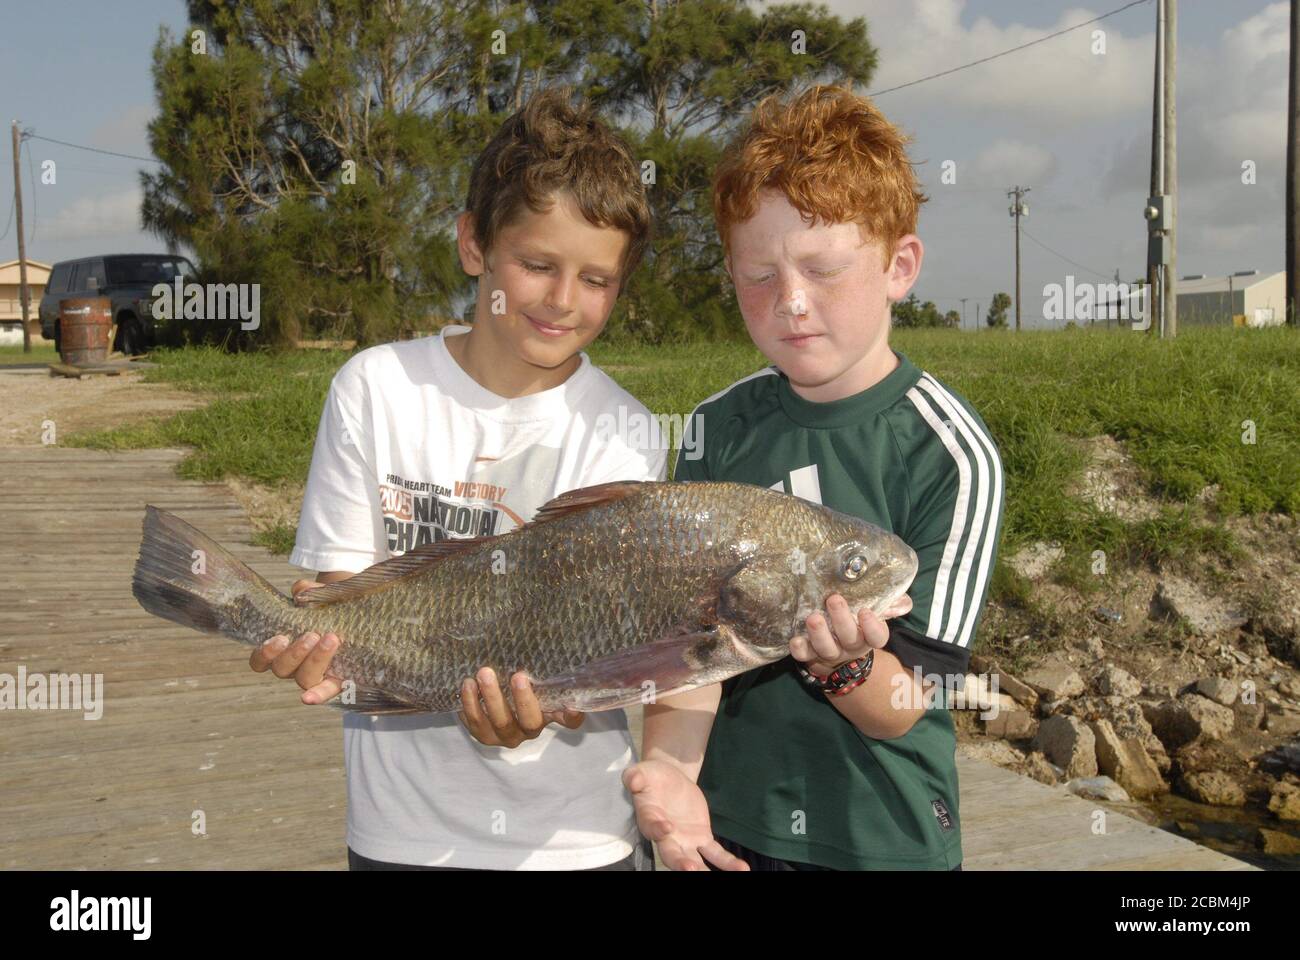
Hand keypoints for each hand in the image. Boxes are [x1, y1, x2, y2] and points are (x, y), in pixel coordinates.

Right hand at [249, 579, 344, 704]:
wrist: (359, 611)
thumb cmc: (331, 605)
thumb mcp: (320, 595)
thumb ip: (308, 591)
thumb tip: (301, 592)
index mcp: (284, 648)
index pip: (260, 661)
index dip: (264, 655)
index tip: (280, 638)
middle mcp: (295, 666)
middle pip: (283, 669)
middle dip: (295, 653)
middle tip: (311, 635)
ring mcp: (316, 674)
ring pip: (304, 678)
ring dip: (314, 661)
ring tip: (331, 639)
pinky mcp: (337, 680)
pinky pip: (326, 692)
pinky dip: (317, 695)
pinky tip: (309, 698)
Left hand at [458, 668, 584, 747]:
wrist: (492, 698)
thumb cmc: (520, 686)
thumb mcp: (534, 682)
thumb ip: (547, 678)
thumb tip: (563, 666)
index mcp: (547, 716)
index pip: (568, 722)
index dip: (572, 717)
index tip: (571, 706)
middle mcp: (528, 731)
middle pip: (527, 721)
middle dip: (523, 699)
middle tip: (517, 675)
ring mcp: (504, 736)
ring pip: (496, 723)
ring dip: (488, 699)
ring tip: (478, 676)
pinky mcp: (482, 734)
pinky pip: (474, 723)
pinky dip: (469, 704)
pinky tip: (467, 685)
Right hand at [622, 760, 748, 870]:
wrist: (669, 780)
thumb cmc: (652, 777)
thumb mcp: (642, 771)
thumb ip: (636, 776)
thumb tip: (633, 780)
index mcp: (648, 819)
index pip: (651, 827)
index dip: (657, 829)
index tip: (666, 827)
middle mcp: (665, 837)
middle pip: (671, 854)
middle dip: (679, 863)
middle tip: (689, 869)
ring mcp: (684, 842)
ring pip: (694, 861)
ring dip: (703, 871)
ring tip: (715, 877)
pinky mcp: (702, 839)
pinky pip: (715, 854)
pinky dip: (727, 863)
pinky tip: (742, 869)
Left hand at [789, 593, 911, 677]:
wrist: (839, 652)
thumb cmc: (858, 623)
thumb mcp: (874, 613)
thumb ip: (889, 604)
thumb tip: (904, 601)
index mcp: (869, 636)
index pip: (877, 637)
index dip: (872, 627)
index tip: (866, 611)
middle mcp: (851, 646)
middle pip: (849, 637)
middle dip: (842, 619)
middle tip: (834, 599)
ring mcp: (830, 652)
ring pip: (826, 648)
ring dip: (819, 633)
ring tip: (813, 617)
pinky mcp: (810, 654)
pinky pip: (805, 656)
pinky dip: (800, 649)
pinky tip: (795, 639)